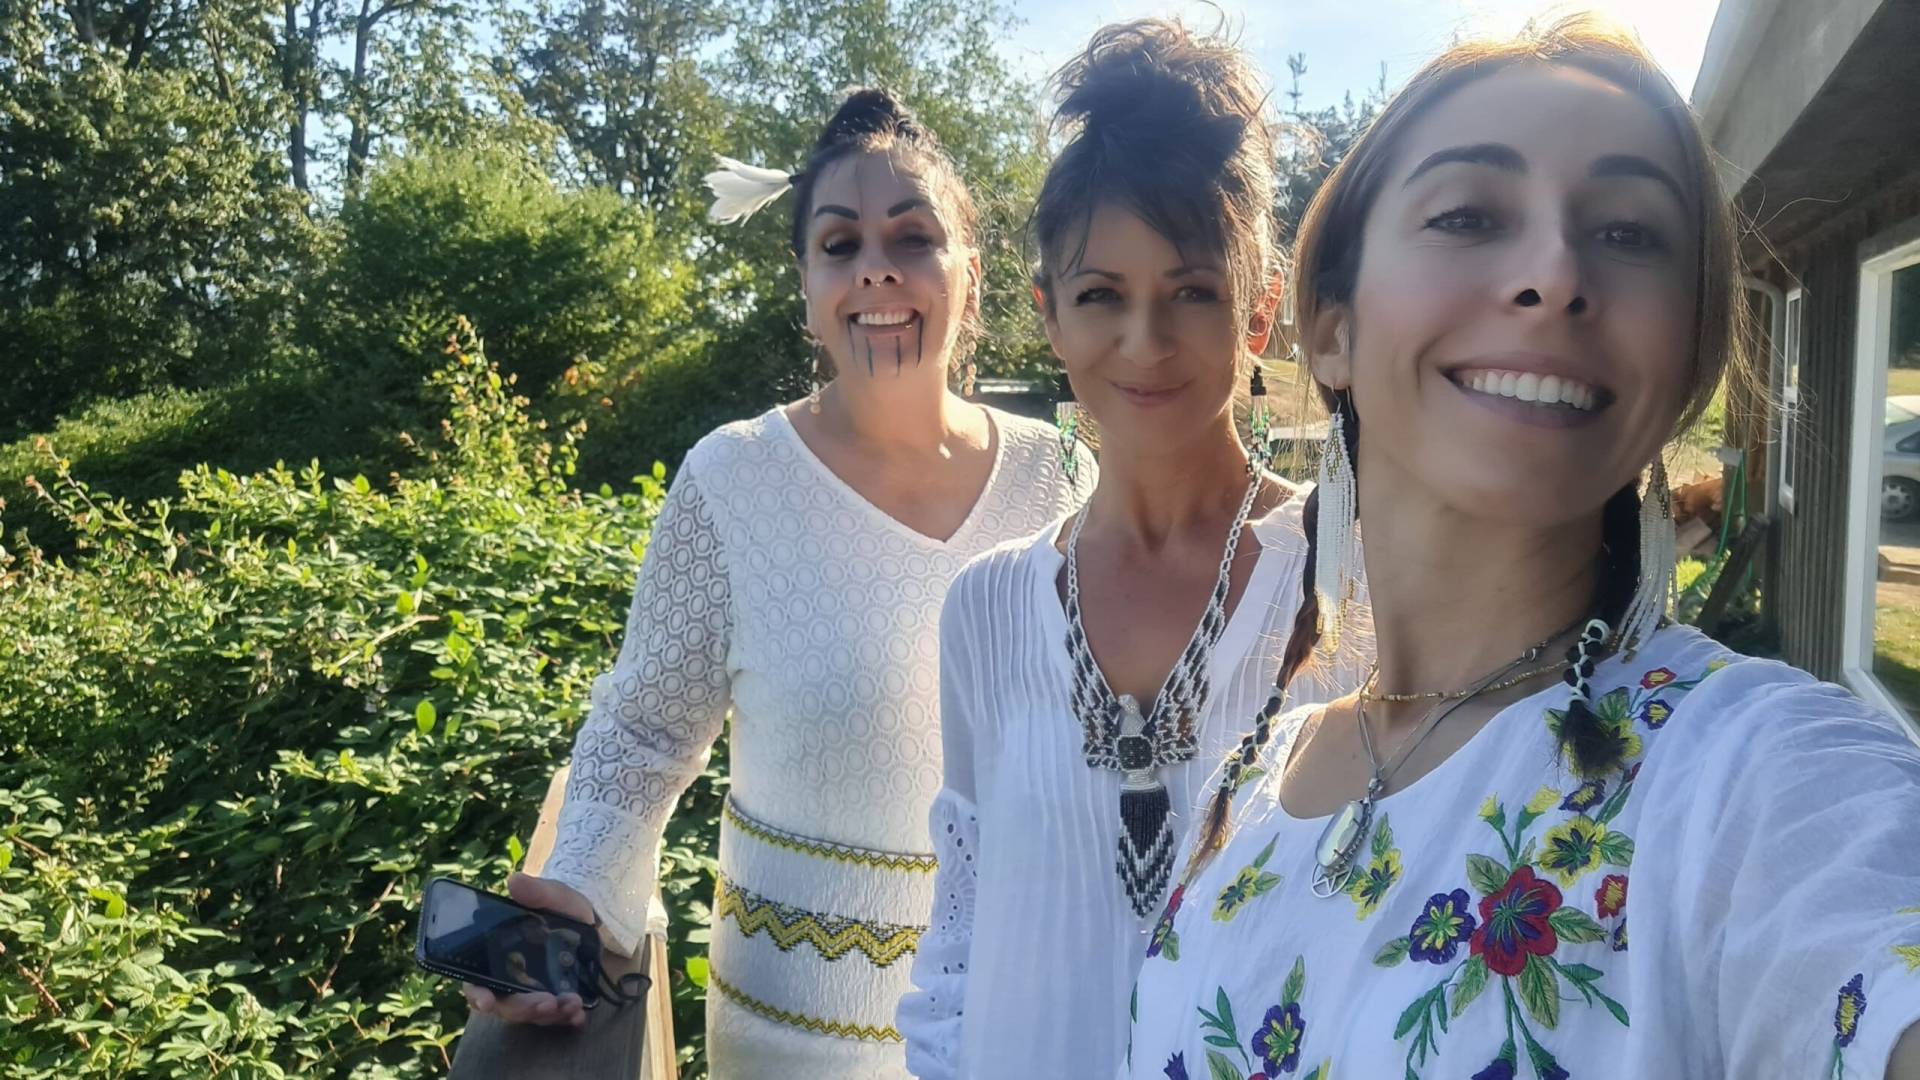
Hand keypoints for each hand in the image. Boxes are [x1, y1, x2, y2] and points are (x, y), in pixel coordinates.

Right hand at [463, 873, 596, 1028]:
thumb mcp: (554, 895)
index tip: (487, 1001)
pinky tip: (579, 1017)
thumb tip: (515, 881)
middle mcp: (510, 979)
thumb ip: (537, 891)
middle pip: (505, 1005)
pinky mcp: (556, 1000)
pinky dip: (567, 1020)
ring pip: (531, 1015)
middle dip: (523, 1009)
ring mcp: (533, 992)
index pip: (476, 981)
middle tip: (546, 1003)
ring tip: (571, 1005)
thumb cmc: (561, 907)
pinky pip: (556, 1018)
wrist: (590, 918)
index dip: (478, 994)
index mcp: (497, 955)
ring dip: (549, 1015)